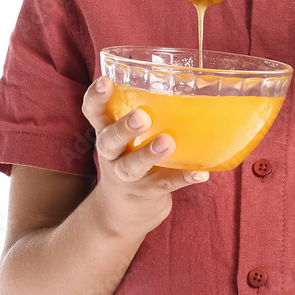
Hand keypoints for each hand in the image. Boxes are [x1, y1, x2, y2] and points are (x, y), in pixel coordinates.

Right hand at [81, 76, 208, 239]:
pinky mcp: (146, 193)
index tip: (105, 81)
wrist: (121, 213)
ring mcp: (127, 177)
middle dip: (124, 128)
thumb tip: (193, 82)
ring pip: (132, 166)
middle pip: (109, 140)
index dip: (96, 97)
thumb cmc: (131, 159)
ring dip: (149, 154)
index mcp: (108, 133)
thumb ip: (149, 114)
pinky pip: (165, 184)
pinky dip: (184, 178)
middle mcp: (113, 154)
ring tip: (168, 142)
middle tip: (141, 116)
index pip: (94, 112)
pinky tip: (201, 173)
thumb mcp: (128, 138)